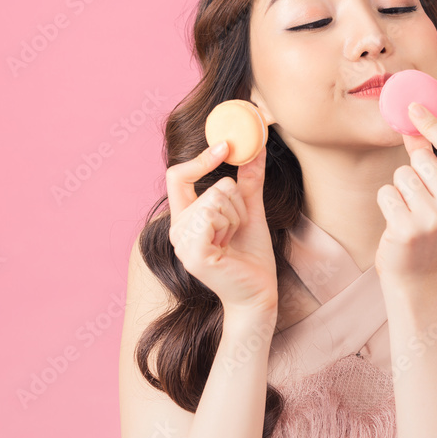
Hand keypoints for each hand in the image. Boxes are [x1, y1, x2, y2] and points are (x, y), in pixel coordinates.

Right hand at [166, 142, 277, 319]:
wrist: (259, 291)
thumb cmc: (252, 256)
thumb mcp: (250, 210)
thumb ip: (249, 180)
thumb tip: (257, 147)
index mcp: (185, 218)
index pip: (178, 176)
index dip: (200, 159)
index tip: (226, 146)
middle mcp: (177, 229)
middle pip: (212, 188)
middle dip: (237, 206)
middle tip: (236, 233)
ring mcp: (181, 242)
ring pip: (215, 199)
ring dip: (236, 218)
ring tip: (232, 242)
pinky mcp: (192, 253)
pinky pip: (212, 215)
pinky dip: (230, 226)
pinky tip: (228, 248)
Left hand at [375, 102, 436, 284]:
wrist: (416, 278)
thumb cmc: (427, 232)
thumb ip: (433, 163)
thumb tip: (414, 123)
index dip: (431, 124)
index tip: (413, 107)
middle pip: (422, 160)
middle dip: (412, 172)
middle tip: (417, 200)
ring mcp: (433, 219)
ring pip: (402, 175)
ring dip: (399, 191)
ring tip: (408, 214)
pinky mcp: (407, 228)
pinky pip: (386, 192)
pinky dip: (386, 204)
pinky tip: (397, 224)